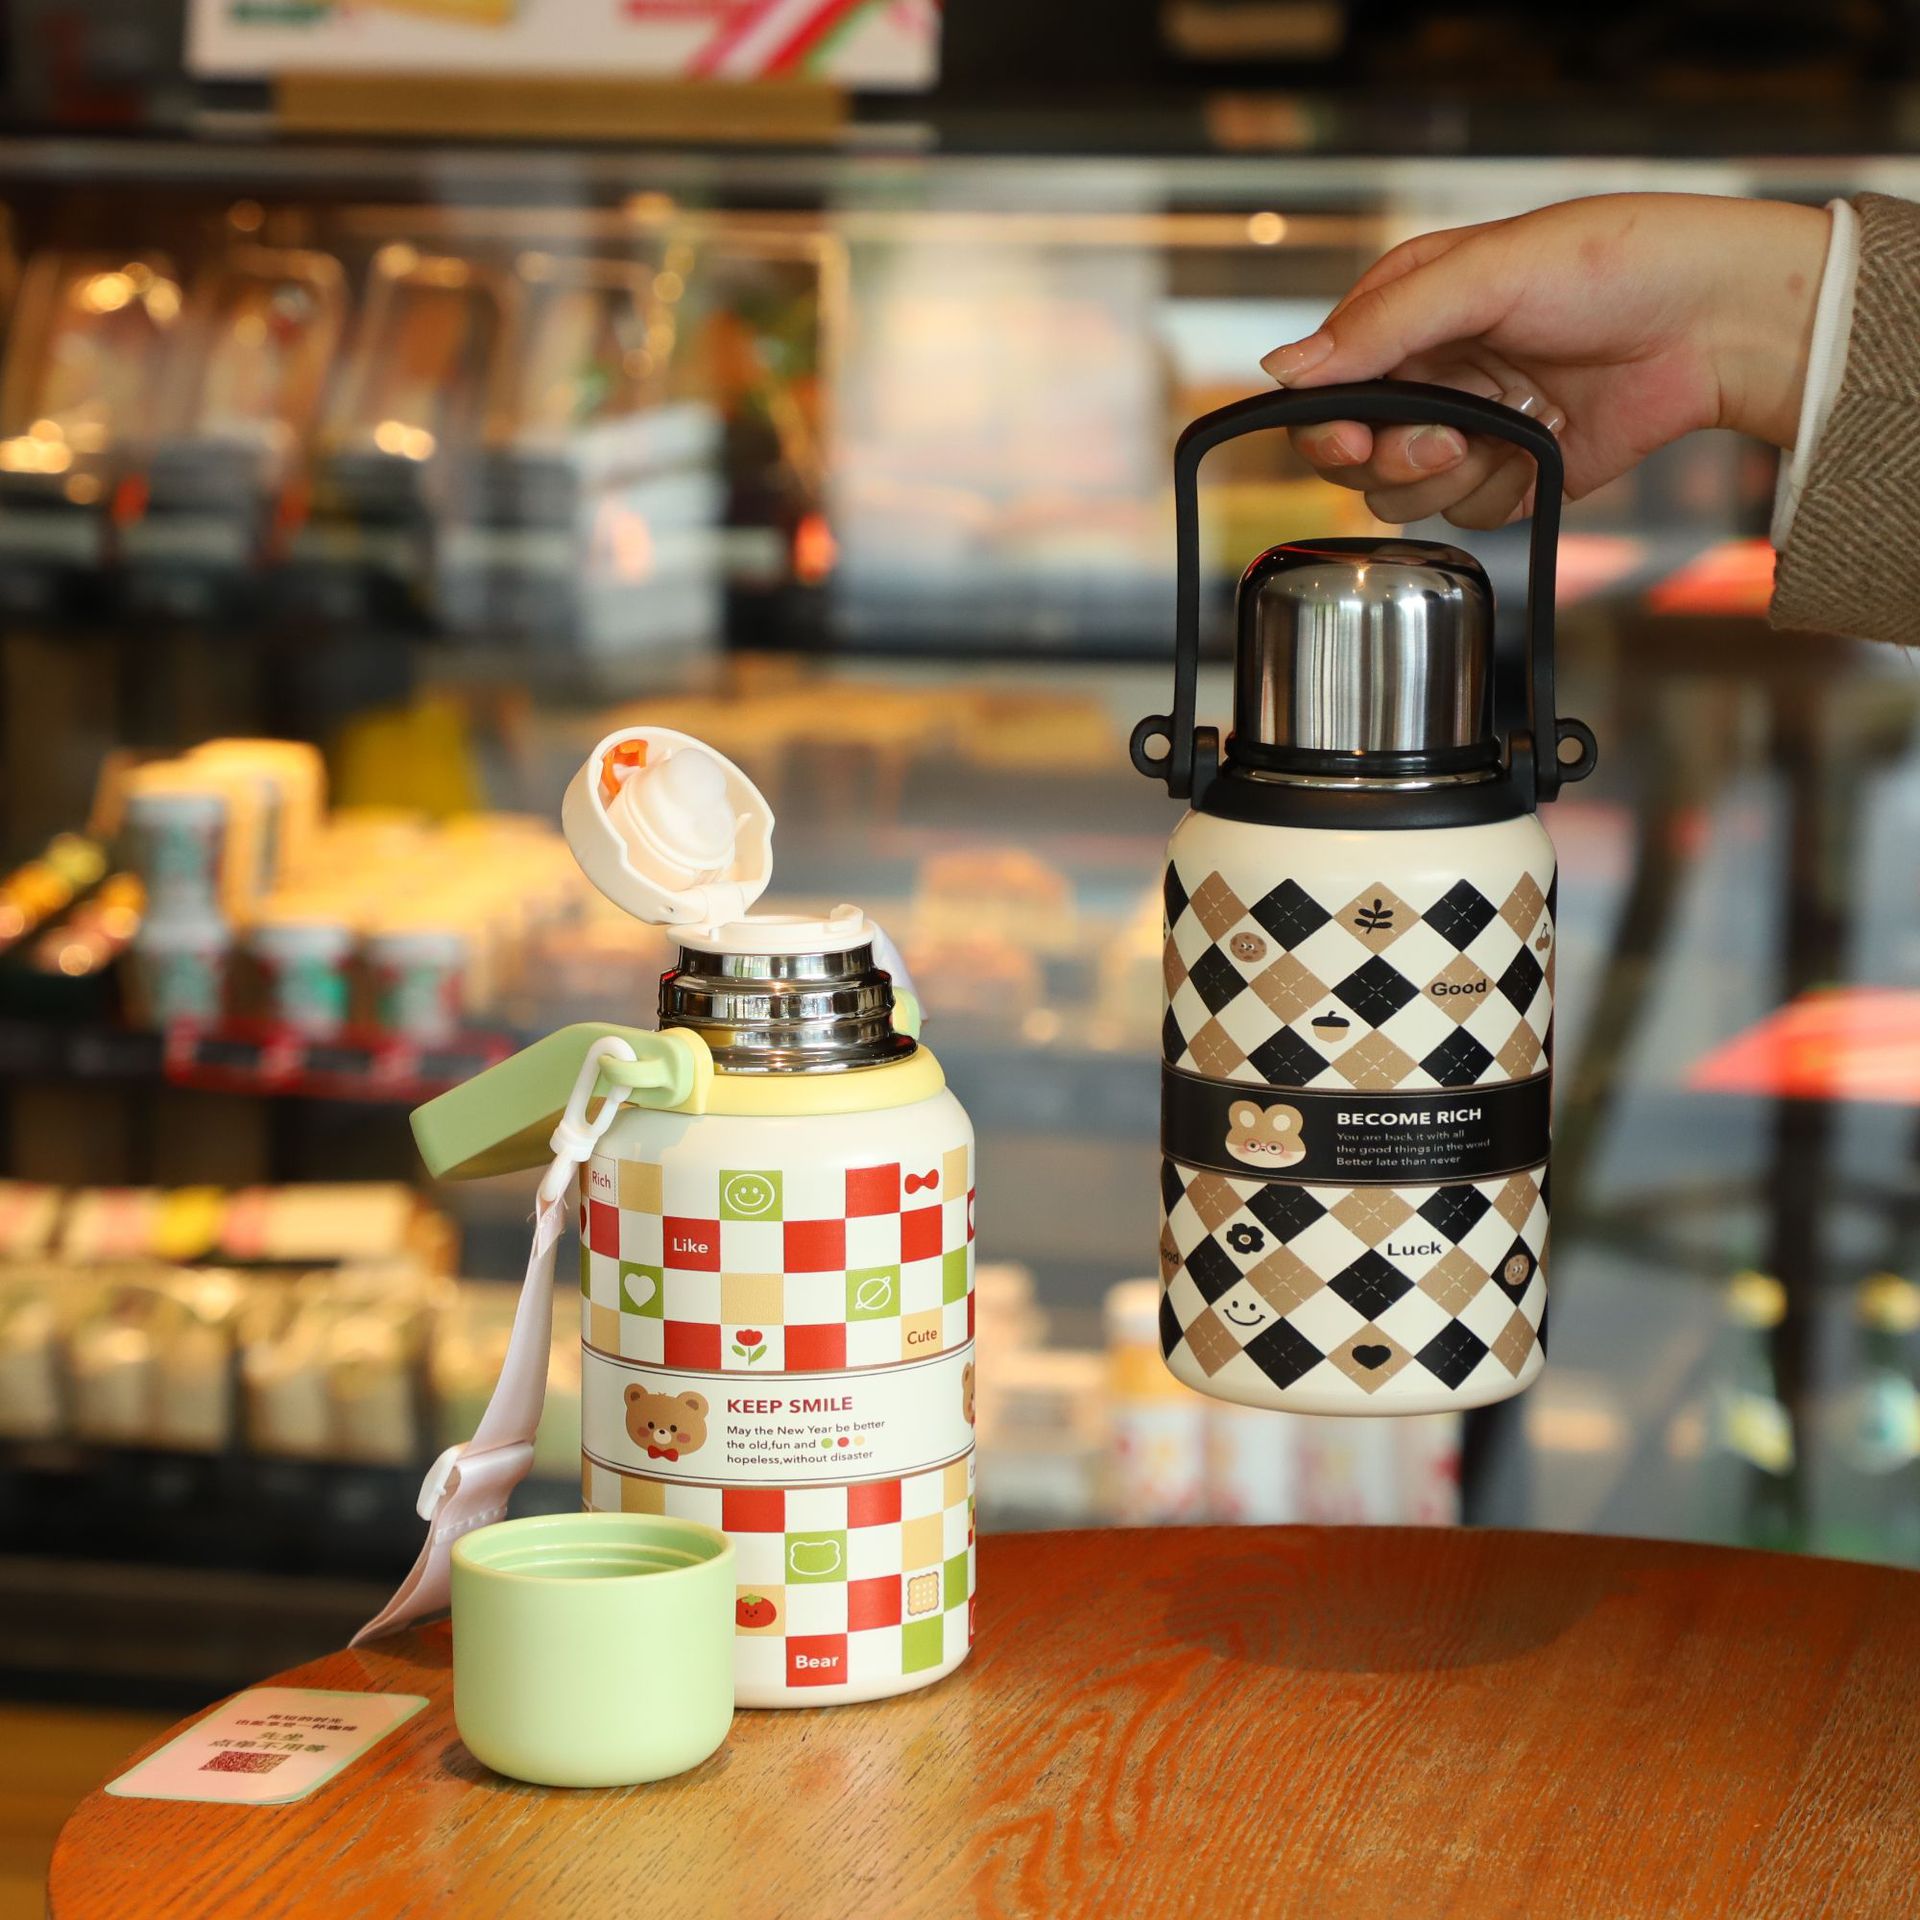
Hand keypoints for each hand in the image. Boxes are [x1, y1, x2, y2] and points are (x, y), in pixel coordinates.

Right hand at [1260, 193, 1830, 527]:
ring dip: (1449, 476)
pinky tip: (1540, 445)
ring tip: (1509, 428)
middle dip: (1394, 456)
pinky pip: (1465, 516)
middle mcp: (1427, 376)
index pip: (1320, 390)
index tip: (1355, 437)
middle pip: (1353, 457)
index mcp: (1405, 314)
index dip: (1326, 426)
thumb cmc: (1615, 264)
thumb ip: (1379, 326)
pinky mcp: (1510, 476)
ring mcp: (1467, 430)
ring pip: (1402, 497)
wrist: (1716, 323)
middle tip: (1448, 435)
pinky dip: (1498, 491)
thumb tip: (1281, 369)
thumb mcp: (1486, 273)